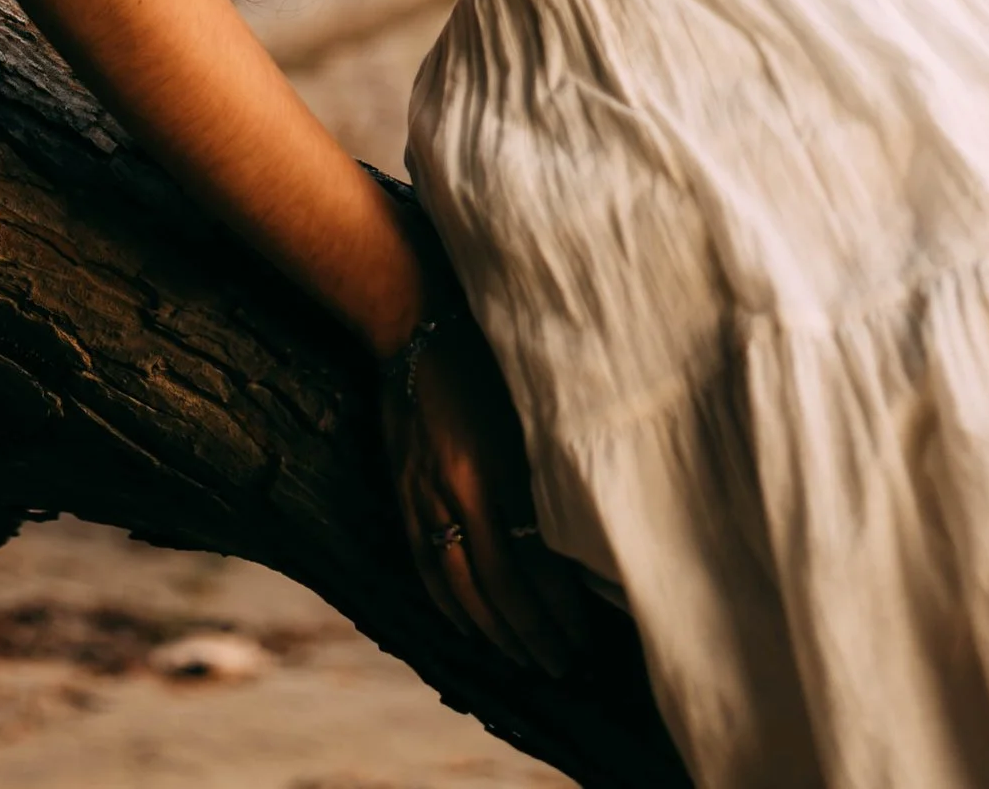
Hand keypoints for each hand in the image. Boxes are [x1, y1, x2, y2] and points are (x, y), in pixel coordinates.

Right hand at [380, 291, 594, 676]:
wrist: (416, 325)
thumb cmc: (487, 355)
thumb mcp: (530, 406)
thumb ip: (548, 464)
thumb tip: (583, 521)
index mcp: (499, 470)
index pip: (534, 562)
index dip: (559, 607)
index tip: (584, 634)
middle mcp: (460, 493)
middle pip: (498, 586)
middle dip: (531, 633)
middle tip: (560, 664)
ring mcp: (425, 498)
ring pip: (459, 587)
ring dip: (492, 631)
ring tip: (521, 658)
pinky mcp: (404, 495)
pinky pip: (424, 566)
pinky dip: (447, 604)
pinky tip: (466, 626)